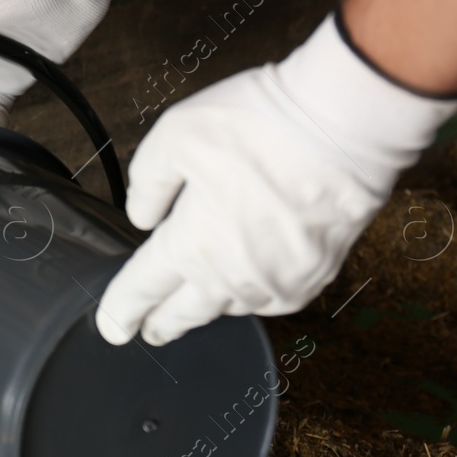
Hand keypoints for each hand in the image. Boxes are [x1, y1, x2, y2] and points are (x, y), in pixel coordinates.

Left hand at [96, 14, 456, 346]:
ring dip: (208, 306)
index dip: (122, 310)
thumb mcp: (175, 137)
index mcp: (192, 245)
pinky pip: (272, 299)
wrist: (344, 128)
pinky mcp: (316, 276)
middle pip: (186, 314)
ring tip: (194, 301)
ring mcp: (279, 282)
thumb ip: (148, 184)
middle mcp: (234, 276)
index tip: (111, 327)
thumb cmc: (260, 126)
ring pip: (230, 307)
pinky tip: (245, 282)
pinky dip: (251, 294)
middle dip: (162, 323)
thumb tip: (141, 216)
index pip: (144, 289)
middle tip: (148, 330)